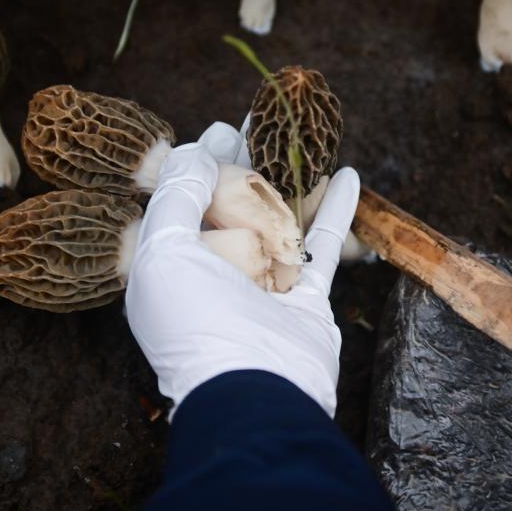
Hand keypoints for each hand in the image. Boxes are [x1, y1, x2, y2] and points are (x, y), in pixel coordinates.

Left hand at [125, 133, 360, 418]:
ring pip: (280, 220)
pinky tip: (347, 174)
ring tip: (308, 139)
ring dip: (294, 180)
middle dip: (248, 162)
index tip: (224, 128)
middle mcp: (215, 275)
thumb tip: (198, 146)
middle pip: (233, 206)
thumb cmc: (198, 324)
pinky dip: (335, 209)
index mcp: (171, 267)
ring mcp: (263, 287)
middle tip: (265, 120)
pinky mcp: (305, 297)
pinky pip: (321, 244)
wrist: (258, 390)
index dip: (202, 162)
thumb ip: (176, 194)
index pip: (184, 202)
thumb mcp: (164, 250)